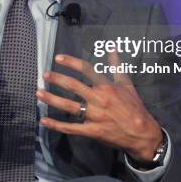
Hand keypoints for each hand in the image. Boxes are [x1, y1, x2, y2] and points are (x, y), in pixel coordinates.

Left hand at [37, 53, 162, 161]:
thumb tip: (112, 47)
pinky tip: (44, 121)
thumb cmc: (134, 107)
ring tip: (38, 93)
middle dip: (57, 79)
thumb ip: (116, 66)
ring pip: (69, 106)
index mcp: (107, 87)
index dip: (71, 62)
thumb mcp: (127, 84)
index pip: (87, 70)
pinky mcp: (92, 131)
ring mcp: (94, 116)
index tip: (58, 58)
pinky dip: (56, 125)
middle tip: (44, 74)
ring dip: (52, 99)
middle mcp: (99, 99)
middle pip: (74, 87)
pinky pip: (71, 128)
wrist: (142, 133)